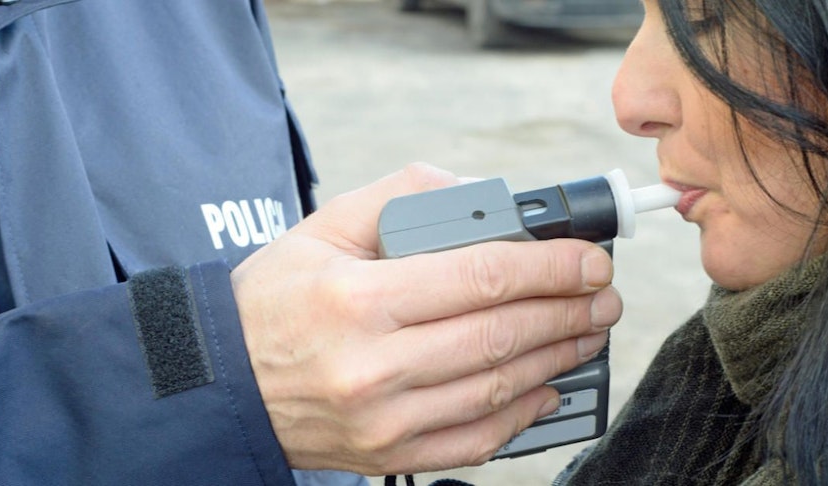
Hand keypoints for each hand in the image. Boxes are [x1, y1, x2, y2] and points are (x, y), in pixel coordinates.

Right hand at [231, 163, 622, 474]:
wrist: (223, 381)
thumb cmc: (274, 298)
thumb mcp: (324, 228)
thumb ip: (403, 197)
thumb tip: (481, 198)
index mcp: (358, 299)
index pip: (480, 277)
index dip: (550, 266)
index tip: (589, 258)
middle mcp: (373, 365)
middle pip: (500, 334)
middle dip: (568, 311)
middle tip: (604, 295)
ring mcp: (384, 419)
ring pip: (498, 388)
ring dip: (558, 358)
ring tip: (588, 332)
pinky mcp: (389, 453)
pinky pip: (475, 439)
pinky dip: (523, 414)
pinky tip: (548, 386)